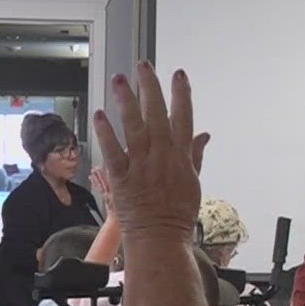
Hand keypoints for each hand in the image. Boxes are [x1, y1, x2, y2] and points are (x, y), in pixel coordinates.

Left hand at [94, 64, 210, 241]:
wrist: (159, 239)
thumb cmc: (177, 214)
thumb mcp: (194, 183)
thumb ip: (195, 155)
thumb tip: (203, 135)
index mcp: (181, 158)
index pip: (183, 119)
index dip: (181, 95)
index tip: (178, 75)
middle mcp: (161, 157)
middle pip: (156, 116)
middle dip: (151, 88)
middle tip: (144, 66)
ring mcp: (140, 166)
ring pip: (133, 127)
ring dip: (126, 101)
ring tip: (120, 80)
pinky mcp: (121, 177)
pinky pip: (112, 151)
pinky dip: (106, 132)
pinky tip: (101, 114)